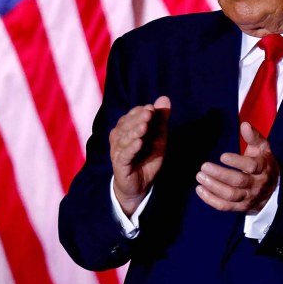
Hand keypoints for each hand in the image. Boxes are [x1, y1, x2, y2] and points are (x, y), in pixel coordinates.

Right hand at [109, 96, 170, 217]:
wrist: (140, 185)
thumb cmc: (148, 158)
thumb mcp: (159, 137)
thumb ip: (160, 119)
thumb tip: (164, 98)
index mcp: (126, 128)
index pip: (132, 115)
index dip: (140, 111)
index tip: (152, 108)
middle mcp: (119, 137)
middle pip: (126, 125)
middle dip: (138, 119)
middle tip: (149, 113)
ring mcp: (118, 151)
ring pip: (124, 139)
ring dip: (134, 131)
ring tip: (144, 127)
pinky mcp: (120, 164)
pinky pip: (124, 155)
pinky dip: (131, 148)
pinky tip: (138, 143)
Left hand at [195, 122, 278, 212]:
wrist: (273, 190)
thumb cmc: (263, 164)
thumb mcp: (263, 149)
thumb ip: (253, 136)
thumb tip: (244, 124)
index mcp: (263, 168)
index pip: (251, 166)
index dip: (237, 162)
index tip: (222, 156)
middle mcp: (257, 184)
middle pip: (238, 181)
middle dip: (220, 174)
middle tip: (204, 166)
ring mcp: (249, 198)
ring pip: (230, 195)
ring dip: (213, 187)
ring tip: (200, 177)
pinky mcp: (241, 207)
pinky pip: (225, 206)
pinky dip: (211, 199)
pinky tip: (200, 189)